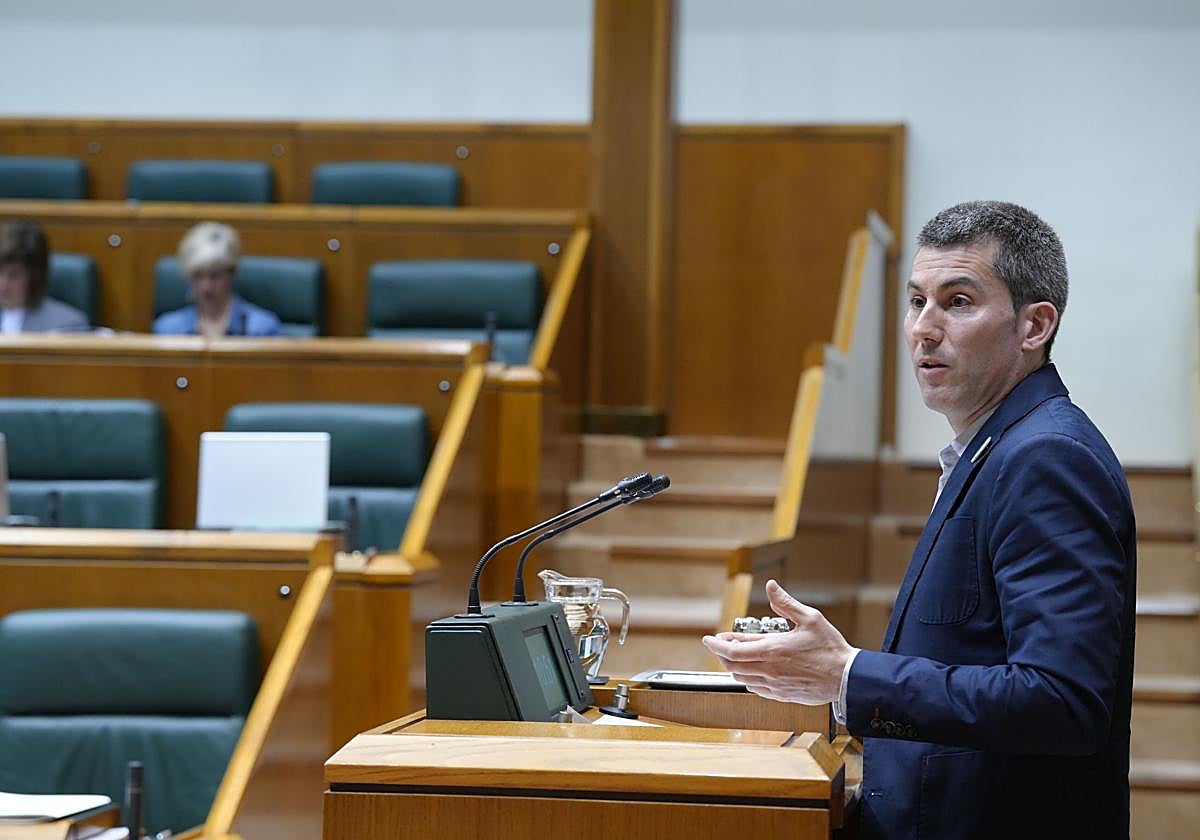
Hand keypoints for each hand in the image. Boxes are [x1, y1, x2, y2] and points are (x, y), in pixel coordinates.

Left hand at [702, 579, 853, 703]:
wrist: (847, 679)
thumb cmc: (830, 649)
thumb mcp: (810, 618)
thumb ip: (786, 603)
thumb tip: (771, 587)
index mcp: (772, 650)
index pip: (732, 650)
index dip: (716, 644)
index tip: (708, 638)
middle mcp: (768, 670)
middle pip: (732, 665)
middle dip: (722, 654)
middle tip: (721, 644)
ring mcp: (774, 685)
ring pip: (741, 677)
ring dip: (734, 665)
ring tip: (736, 654)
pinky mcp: (781, 695)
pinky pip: (755, 688)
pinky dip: (747, 677)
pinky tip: (752, 669)